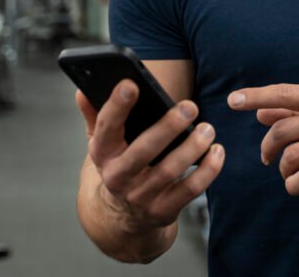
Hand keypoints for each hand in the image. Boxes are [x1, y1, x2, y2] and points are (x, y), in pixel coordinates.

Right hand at [76, 80, 224, 230]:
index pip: (106, 127)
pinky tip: (217, 151)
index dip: (117, 106)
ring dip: (192, 148)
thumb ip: (95, 115)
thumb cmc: (119, 164)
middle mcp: (118, 177)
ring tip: (208, 128)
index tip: (132, 84)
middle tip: (190, 107)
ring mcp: (141, 196)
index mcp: (102, 153)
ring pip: (170, 171)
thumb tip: (82, 90)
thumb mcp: (103, 142)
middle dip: (167, 127)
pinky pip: (189, 191)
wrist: (123, 215)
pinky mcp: (163, 211)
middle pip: (143, 151)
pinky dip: (207, 171)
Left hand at [228, 84, 298, 195]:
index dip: (255, 97)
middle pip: (281, 131)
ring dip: (282, 169)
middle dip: (267, 148)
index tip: (232, 101)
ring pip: (291, 157)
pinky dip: (293, 185)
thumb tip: (261, 112)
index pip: (283, 93)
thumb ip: (296, 110)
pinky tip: (296, 185)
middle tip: (267, 157)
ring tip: (287, 172)